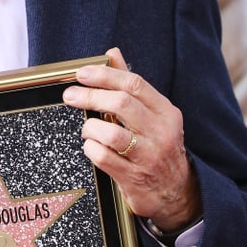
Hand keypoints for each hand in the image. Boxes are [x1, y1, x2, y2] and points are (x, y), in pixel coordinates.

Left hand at [62, 47, 200, 231]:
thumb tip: (113, 54)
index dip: (105, 75)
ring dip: (90, 127)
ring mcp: (148, 156)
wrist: (176, 193)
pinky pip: (104, 158)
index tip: (82, 74)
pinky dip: (91, 148)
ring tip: (86, 128)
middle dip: (90, 96)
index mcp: (166, 113)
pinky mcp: (134, 178)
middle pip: (121, 104)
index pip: (134, 84)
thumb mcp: (153, 115)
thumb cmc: (159, 147)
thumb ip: (132, 85)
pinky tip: (91, 146)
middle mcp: (161, 133)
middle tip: (70, 95)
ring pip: (111, 133)